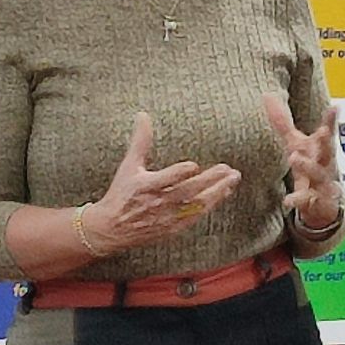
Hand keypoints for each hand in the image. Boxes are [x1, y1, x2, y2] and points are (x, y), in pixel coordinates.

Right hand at [82, 112, 240, 253]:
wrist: (111, 229)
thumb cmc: (121, 193)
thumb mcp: (129, 166)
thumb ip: (140, 141)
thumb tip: (143, 115)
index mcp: (145, 186)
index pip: (166, 179)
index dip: (180, 173)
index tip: (194, 165)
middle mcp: (158, 202)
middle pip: (188, 191)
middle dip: (210, 180)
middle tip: (228, 169)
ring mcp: (167, 217)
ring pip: (197, 204)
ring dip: (217, 192)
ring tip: (233, 179)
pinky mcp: (173, 228)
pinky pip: (197, 216)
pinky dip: (212, 205)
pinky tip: (225, 193)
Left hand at [262, 94, 342, 229]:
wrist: (323, 203)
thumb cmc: (309, 167)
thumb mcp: (295, 144)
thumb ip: (282, 123)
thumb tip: (266, 95)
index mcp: (321, 149)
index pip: (328, 132)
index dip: (331, 120)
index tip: (335, 107)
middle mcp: (325, 164)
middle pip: (329, 150)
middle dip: (327, 140)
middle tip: (323, 131)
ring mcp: (322, 183)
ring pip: (318, 173)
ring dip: (308, 165)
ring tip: (294, 157)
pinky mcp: (315, 200)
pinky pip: (307, 199)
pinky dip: (298, 199)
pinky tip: (288, 201)